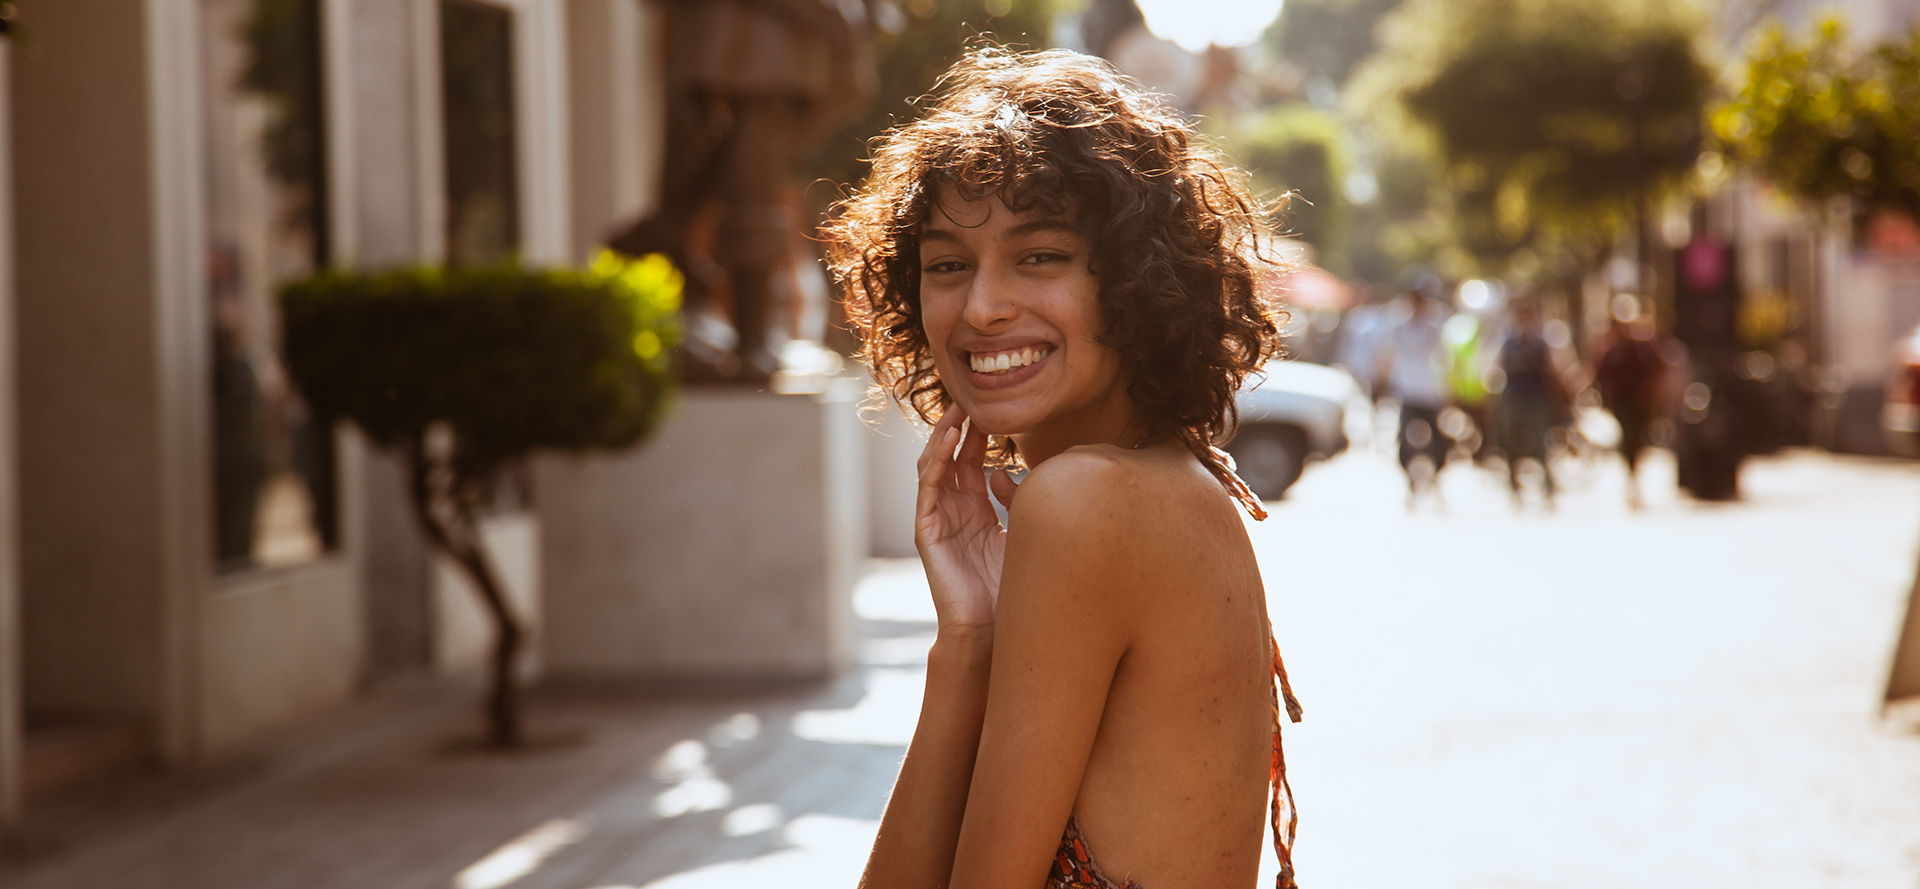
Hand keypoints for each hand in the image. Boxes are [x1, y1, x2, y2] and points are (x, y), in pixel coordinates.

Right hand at [915, 404, 1018, 634]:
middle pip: (951, 457)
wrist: (992, 627)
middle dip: (959, 428)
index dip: (979, 434)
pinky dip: (935, 461)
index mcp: (976, 510)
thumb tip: (1006, 472)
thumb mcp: (1020, 533)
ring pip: (934, 466)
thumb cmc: (1010, 586)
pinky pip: (928, 488)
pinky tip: (947, 440)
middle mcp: (954, 510)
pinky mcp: (927, 530)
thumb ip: (1015, 502)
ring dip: (943, 437)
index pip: (971, 461)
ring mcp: (939, 519)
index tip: (992, 408)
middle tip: (971, 399)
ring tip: (956, 411)